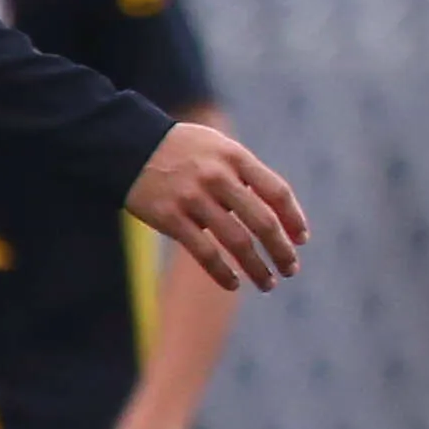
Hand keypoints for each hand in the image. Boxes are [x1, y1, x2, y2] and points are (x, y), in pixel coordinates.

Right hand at [127, 122, 306, 291]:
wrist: (127, 145)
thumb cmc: (182, 150)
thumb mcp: (218, 148)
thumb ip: (245, 175)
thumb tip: (276, 216)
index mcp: (235, 157)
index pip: (277, 192)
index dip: (294, 219)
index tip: (302, 239)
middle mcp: (217, 176)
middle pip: (262, 221)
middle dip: (282, 251)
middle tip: (291, 269)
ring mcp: (193, 197)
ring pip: (237, 242)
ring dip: (258, 268)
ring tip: (268, 283)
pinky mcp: (170, 217)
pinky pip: (204, 252)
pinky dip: (223, 273)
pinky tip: (234, 284)